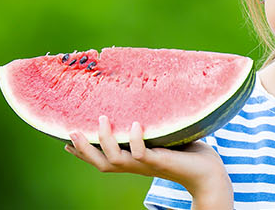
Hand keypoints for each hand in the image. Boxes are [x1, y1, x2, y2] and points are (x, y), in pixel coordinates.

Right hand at [65, 116, 232, 208]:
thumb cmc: (189, 154)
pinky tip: (135, 124)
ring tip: (101, 119)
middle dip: (83, 150)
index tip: (65, 139)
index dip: (82, 152)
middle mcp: (136, 166)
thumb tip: (144, 102)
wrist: (209, 172)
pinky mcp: (160, 161)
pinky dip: (136, 139)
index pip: (102, 159)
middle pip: (101, 164)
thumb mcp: (164, 138)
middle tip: (71, 132)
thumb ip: (152, 127)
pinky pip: (141, 153)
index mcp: (134, 161)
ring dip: (105, 141)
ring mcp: (147, 165)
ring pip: (115, 160)